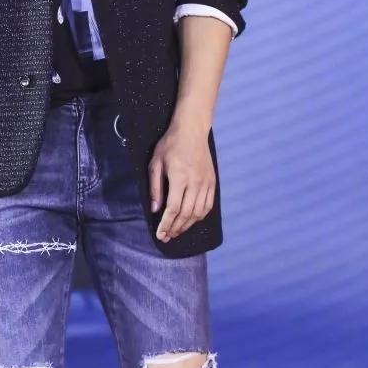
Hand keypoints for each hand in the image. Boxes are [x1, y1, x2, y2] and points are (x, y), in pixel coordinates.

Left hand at [149, 117, 215, 241]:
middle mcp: (195, 182)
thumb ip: (155, 187)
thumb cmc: (170, 145)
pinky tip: (191, 221)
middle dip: (175, 228)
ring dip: (187, 225)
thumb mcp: (156, 162)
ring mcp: (206, 183)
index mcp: (179, 177)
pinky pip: (208, 205)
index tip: (160, 234)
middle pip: (186, 214)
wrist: (192, 131)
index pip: (173, 208)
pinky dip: (200, 216)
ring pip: (198, 212)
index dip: (166, 224)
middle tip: (167, 236)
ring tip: (177, 231)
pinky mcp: (212, 182)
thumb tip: (155, 209)